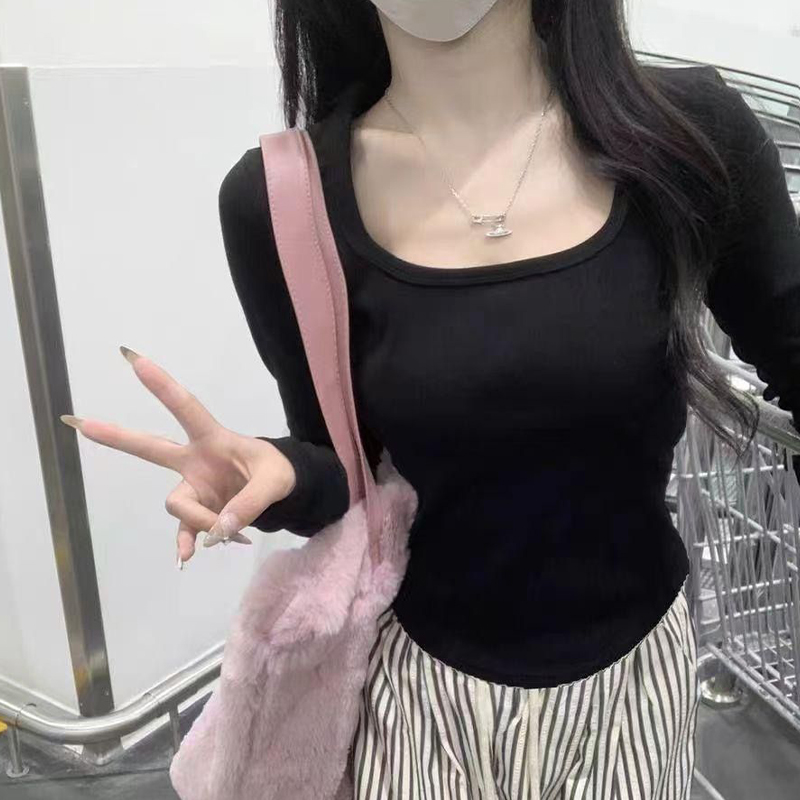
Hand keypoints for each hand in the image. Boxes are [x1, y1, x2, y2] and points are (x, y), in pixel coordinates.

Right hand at [60, 346, 296, 566]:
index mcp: (214, 439)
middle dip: (118, 436)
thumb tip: (219, 529)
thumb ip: (250, 503)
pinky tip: (187, 556)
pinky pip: (183, 530)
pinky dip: (188, 543)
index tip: (135, 359)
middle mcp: (195, 461)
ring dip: (201, 520)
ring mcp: (193, 487)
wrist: (284, 493)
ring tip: (229, 531)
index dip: (163, 386)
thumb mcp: (275, 482)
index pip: (186, 409)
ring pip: (177, 504)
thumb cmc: (277, 472)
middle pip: (150, 447)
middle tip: (80, 422)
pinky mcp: (198, 512)